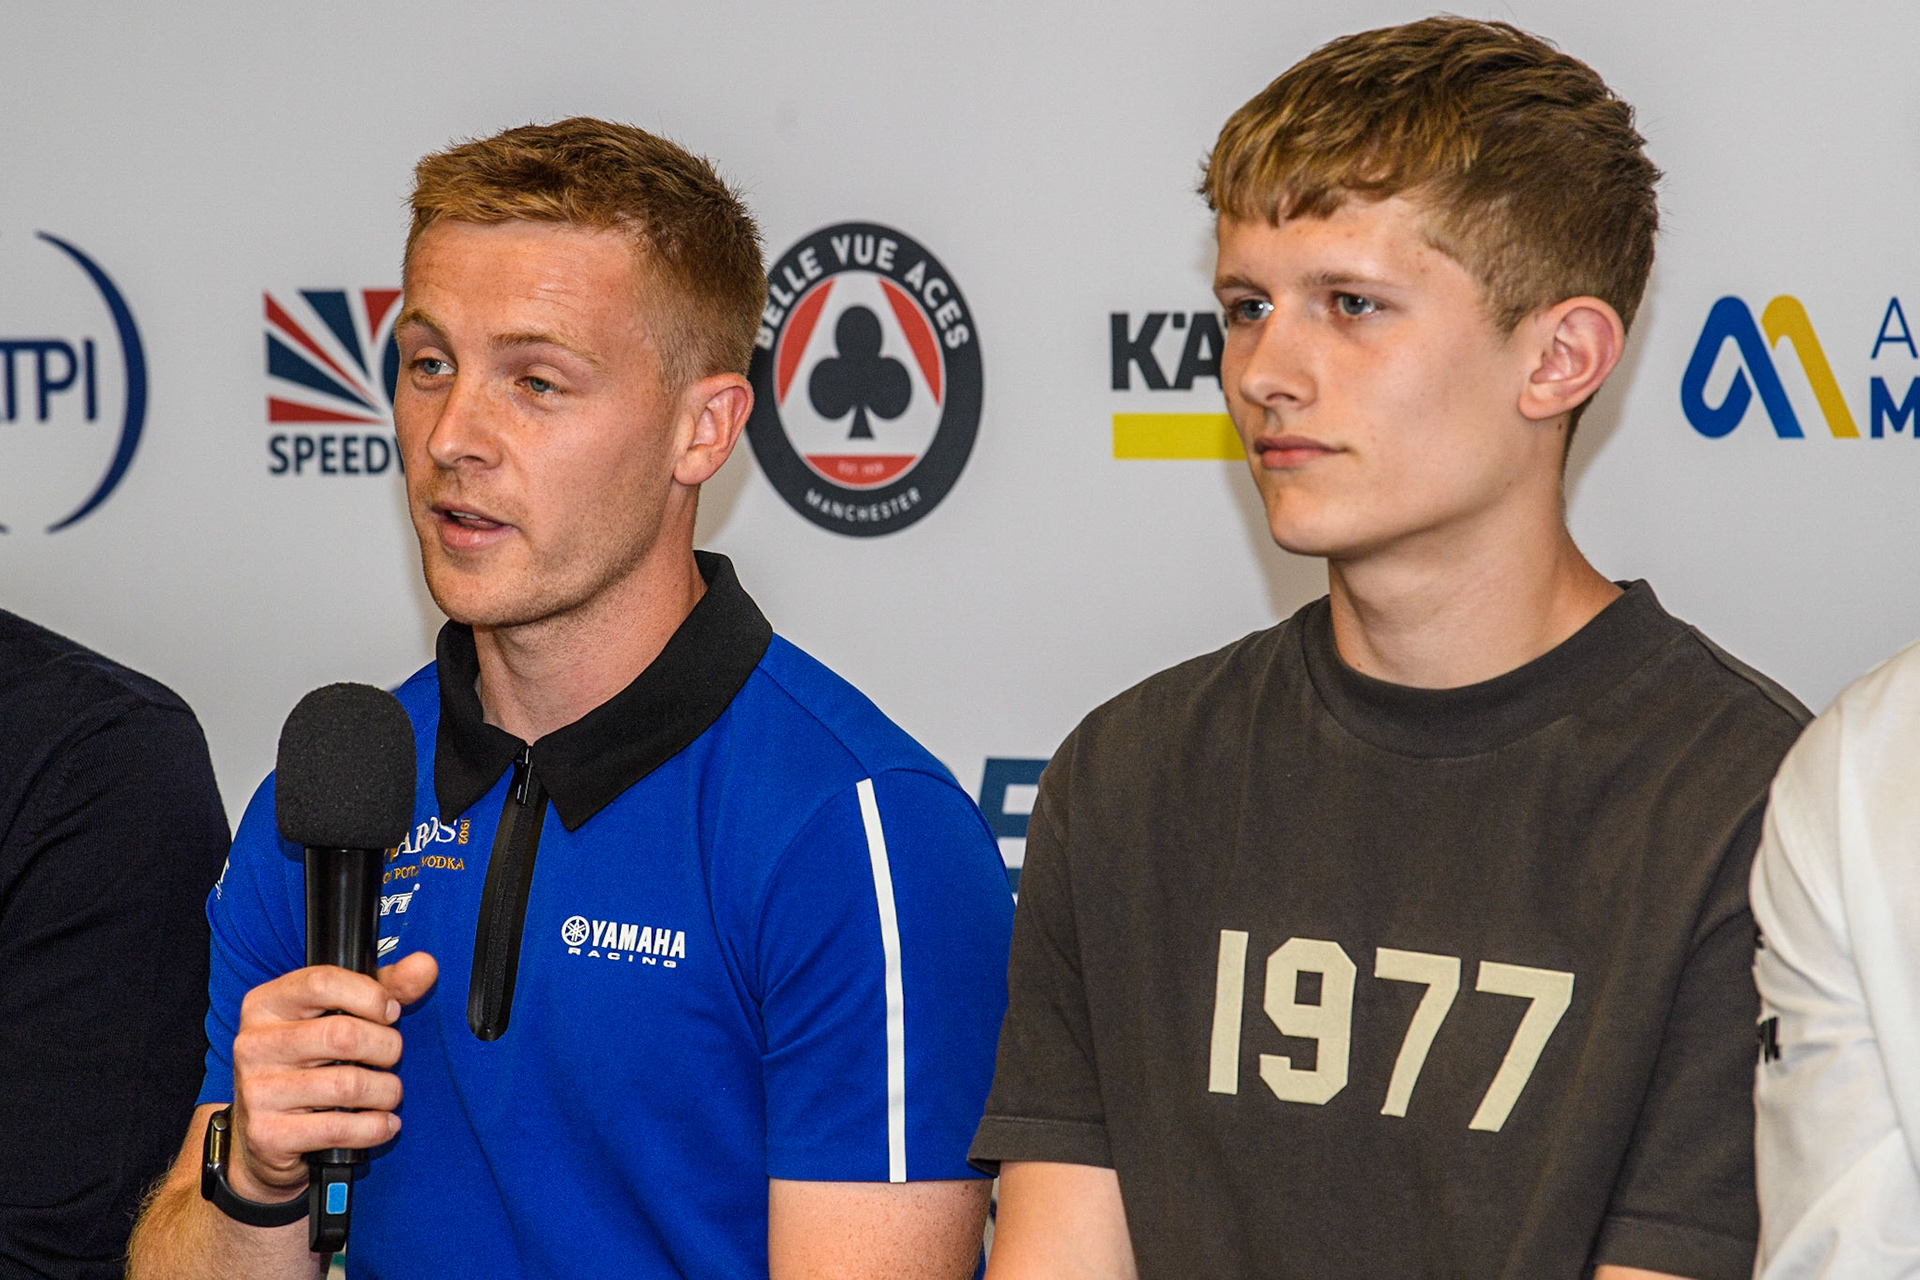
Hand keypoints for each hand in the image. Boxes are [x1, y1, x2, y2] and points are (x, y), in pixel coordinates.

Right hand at [226, 952, 437, 1201]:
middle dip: (386, 1047)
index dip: (371, 996)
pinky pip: (340, 1128)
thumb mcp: (343, 1014)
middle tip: (391, 1056)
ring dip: (386, 1091)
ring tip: (388, 1092)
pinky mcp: (268, 1135)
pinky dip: (375, 1127)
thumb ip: (386, 986)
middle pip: (343, 1035)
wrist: (263, 1135)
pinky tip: (383, 1123)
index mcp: (267, 1004)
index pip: (323, 982)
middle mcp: (254, 1044)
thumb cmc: (312, 1062)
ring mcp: (257, 1091)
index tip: (390, 1013)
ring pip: (347, 1085)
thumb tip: (425, 965)